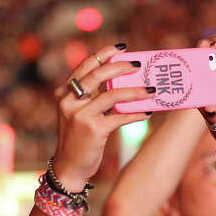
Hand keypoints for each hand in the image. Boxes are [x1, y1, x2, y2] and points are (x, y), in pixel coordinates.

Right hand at [50, 44, 151, 188]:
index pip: (85, 65)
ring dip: (135, 91)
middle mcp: (69, 101)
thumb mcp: (77, 114)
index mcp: (65, 93)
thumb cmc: (78, 139)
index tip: (121, 48)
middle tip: (138, 66)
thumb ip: (91, 98)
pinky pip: (120, 116)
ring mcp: (81, 115)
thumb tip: (122, 82)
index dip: (104, 53)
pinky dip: (136, 113)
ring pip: (113, 94)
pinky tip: (147, 112)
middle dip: (121, 66)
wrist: (69, 167)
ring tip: (150, 90)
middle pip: (99, 74)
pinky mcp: (94, 130)